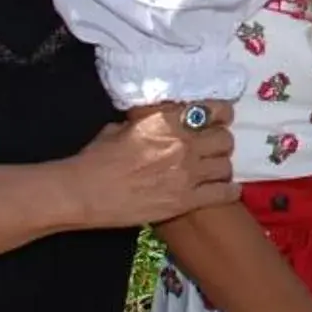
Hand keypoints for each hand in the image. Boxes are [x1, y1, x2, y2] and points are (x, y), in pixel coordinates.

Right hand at [75, 103, 236, 224]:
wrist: (83, 192)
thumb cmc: (96, 158)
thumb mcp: (121, 128)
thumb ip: (147, 123)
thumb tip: (154, 123)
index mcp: (168, 122)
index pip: (214, 110)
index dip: (221, 114)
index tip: (219, 119)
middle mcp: (183, 145)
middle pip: (225, 140)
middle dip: (220, 143)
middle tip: (212, 150)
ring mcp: (187, 174)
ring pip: (226, 166)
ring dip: (221, 168)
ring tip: (214, 172)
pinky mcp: (186, 201)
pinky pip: (223, 194)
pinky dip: (228, 191)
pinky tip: (226, 190)